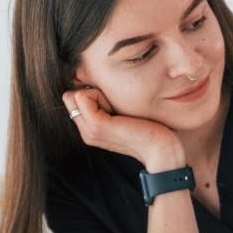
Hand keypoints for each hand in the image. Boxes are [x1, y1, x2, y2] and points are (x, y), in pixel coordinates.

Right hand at [61, 87, 184, 170]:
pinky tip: (120, 112)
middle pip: (70, 95)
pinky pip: (83, 95)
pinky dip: (101, 95)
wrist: (162, 149)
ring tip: (120, 112)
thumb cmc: (151, 128)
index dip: (93, 93)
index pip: (73, 98)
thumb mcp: (124, 113)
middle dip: (93, 93)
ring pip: (76, 94)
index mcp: (91, 129)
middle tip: (117, 108)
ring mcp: (89, 131)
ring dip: (99, 95)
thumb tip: (96, 83)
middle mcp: (86, 132)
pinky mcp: (97, 126)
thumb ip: (108, 103)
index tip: (116, 106)